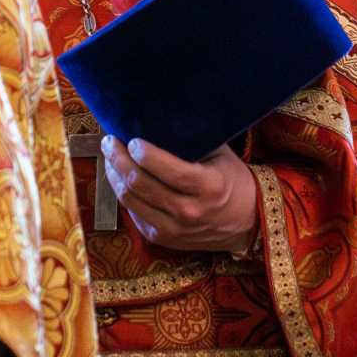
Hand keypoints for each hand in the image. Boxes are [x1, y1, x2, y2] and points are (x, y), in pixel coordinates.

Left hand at [103, 137, 260, 252]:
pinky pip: (133, 215)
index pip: (166, 169)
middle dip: (118, 159)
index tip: (132, 138)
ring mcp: (174, 229)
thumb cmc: (232, 181)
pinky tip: (121, 179)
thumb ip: (193, 139)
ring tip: (110, 158)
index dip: (142, 152)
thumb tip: (160, 116)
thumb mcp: (221, 155)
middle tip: (109, 142)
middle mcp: (190, 211)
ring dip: (114, 176)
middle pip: (140, 184)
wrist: (247, 222)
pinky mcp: (163, 239)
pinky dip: (124, 195)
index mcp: (208, 186)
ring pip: (130, 201)